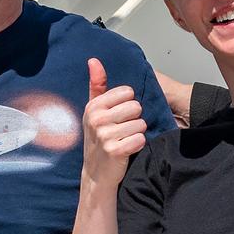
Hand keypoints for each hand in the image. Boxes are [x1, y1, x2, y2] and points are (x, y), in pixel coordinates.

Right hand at [82, 58, 147, 184]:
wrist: (95, 173)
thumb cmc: (98, 138)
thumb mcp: (94, 111)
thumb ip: (97, 85)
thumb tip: (93, 60)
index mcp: (93, 106)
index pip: (127, 92)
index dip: (128, 104)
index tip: (119, 115)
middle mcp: (97, 119)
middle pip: (136, 107)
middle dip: (134, 118)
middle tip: (123, 129)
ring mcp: (105, 136)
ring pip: (140, 124)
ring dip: (137, 132)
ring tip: (124, 139)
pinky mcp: (116, 151)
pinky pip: (140, 139)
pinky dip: (138, 145)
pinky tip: (128, 149)